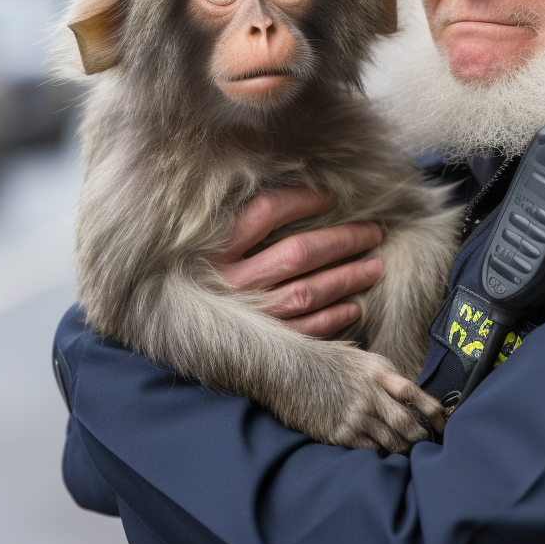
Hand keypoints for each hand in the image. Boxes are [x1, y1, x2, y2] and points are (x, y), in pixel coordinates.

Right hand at [214, 189, 382, 338]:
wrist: (170, 330)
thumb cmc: (199, 273)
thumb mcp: (210, 242)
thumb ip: (247, 220)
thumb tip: (308, 196)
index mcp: (214, 247)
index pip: (268, 210)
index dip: (306, 200)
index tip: (335, 196)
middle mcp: (228, 281)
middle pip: (298, 253)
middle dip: (343, 240)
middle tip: (374, 231)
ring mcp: (244, 315)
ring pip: (307, 292)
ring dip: (348, 278)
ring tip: (374, 266)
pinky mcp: (257, 347)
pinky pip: (304, 331)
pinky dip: (334, 318)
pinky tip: (353, 306)